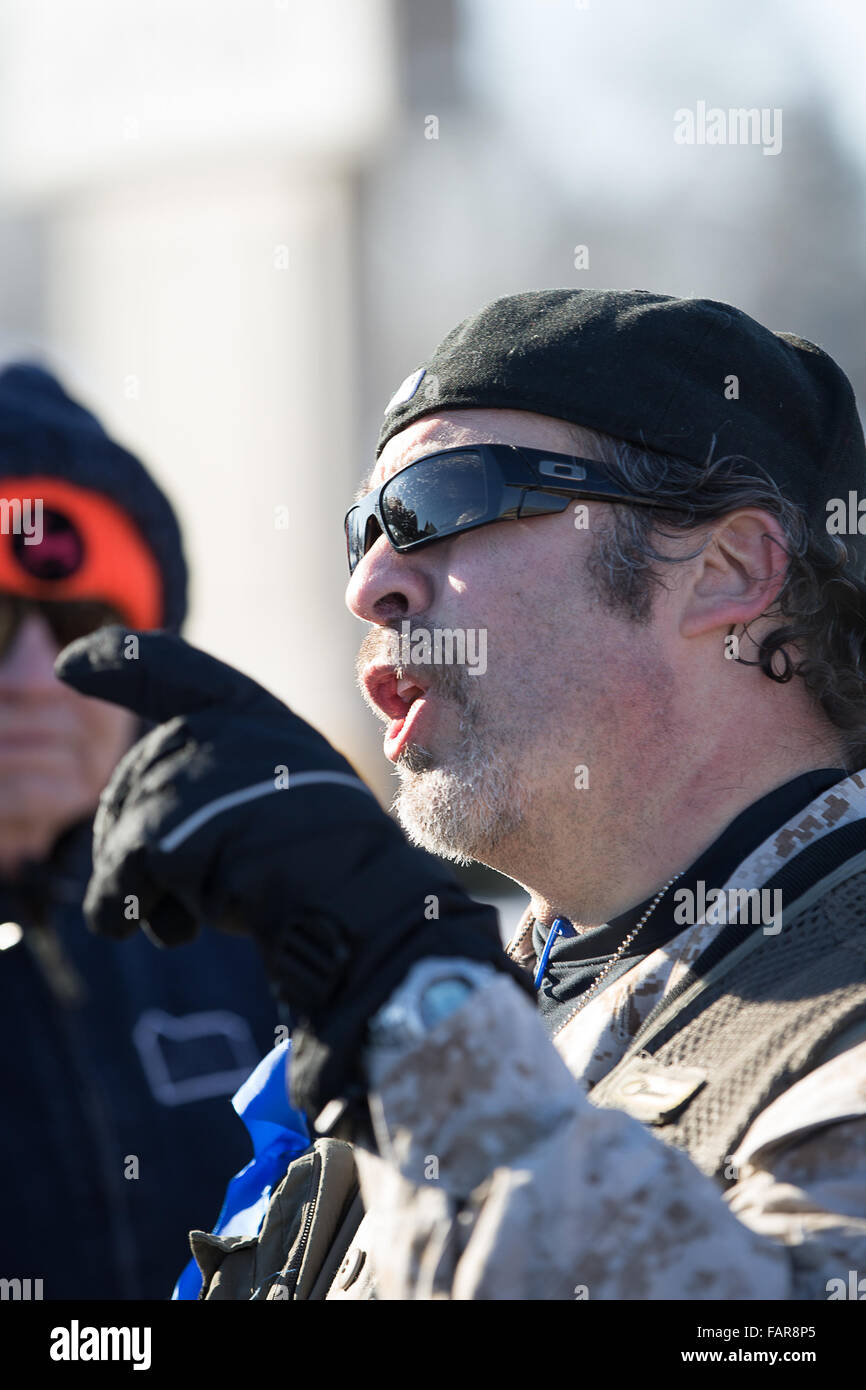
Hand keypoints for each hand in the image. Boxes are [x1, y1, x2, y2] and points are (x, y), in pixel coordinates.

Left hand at [56, 627, 532, 1113]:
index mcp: (251, 711)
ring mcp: (190, 778)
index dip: (116, 660)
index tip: (69, 666)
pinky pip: (117, 880)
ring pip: (122, 834)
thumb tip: (143, 807)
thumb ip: (229, 771)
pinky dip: (129, 911)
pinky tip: (170, 930)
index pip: (170, 670)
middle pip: (136, 783)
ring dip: (149, 887)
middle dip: (142, 841)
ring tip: (195, 914)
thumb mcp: (292, 785)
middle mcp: (216, 731)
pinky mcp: (167, 834)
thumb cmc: (337, 856)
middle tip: (190, 890)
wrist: (360, 899)